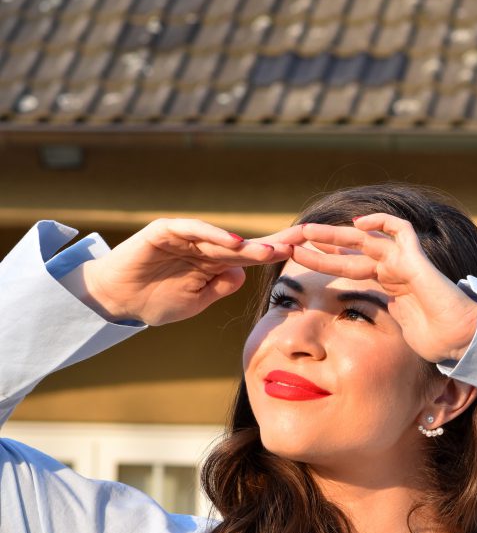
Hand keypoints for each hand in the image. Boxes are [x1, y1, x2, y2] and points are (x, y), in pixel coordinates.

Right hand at [72, 218, 305, 326]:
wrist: (116, 301)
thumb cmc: (154, 302)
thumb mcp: (195, 302)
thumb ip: (219, 287)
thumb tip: (242, 274)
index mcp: (213, 264)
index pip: (249, 257)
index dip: (274, 255)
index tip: (303, 256)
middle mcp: (203, 247)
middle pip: (244, 243)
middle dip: (273, 242)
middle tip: (305, 240)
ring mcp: (185, 236)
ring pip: (223, 238)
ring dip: (249, 243)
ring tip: (275, 248)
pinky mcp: (165, 231)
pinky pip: (193, 230)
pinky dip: (214, 235)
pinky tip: (236, 243)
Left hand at [292, 215, 476, 363]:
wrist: (459, 341)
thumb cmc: (435, 344)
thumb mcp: (394, 337)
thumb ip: (377, 331)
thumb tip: (350, 353)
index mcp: (388, 289)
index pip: (350, 271)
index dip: (326, 265)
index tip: (299, 264)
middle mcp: (394, 272)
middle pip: (351, 253)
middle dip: (322, 247)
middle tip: (294, 242)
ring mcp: (405, 263)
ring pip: (366, 238)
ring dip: (335, 234)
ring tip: (308, 231)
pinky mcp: (417, 258)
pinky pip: (399, 228)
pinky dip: (380, 221)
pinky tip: (358, 224)